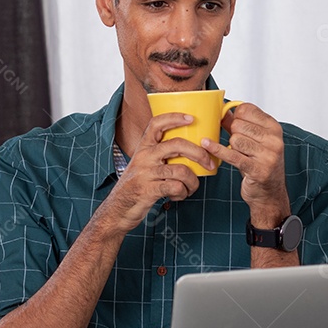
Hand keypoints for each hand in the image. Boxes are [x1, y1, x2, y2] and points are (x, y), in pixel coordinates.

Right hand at [99, 113, 213, 232]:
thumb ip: (159, 156)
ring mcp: (146, 173)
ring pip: (181, 170)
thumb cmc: (135, 186)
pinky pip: (176, 187)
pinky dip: (183, 193)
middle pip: (177, 144)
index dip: (174, 118)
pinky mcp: (148, 190)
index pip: (156, 124)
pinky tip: (178, 196)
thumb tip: (190, 151)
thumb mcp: (143, 165)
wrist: (117, 210)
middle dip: (199, 153)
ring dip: (193, 182)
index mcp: (143, 148)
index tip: (191, 118)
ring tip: (191, 188)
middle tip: (210, 163)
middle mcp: (144, 157)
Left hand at [203, 104, 289, 225]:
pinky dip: (217, 150)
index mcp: (274, 128)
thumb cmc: (260, 164)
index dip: (236, 116)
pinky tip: (206, 145)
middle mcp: (274, 140)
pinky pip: (231, 155)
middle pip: (238, 124)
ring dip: (232, 148)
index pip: (246, 109)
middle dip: (233, 134)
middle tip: (241, 147)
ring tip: (242, 155)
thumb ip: (238, 124)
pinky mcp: (257, 169)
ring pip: (234, 139)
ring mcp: (268, 155)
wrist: (269, 193)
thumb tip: (222, 110)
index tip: (237, 125)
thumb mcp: (253, 140)